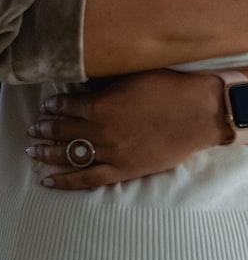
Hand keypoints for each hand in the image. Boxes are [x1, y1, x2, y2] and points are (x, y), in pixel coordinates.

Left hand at [25, 70, 227, 189]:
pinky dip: (66, 181)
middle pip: (61, 131)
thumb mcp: (134, 78)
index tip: (48, 106)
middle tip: (34, 129)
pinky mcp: (124, 169)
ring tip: (34, 151)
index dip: (53, 105)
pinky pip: (87, 179)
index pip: (65, 105)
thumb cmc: (171, 90)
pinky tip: (48, 181)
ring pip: (69, 155)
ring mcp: (111, 152)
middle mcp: (99, 130)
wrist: (200, 113)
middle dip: (44, 129)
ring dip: (47, 153)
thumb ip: (106, 86)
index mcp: (99, 105)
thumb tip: (87, 88)